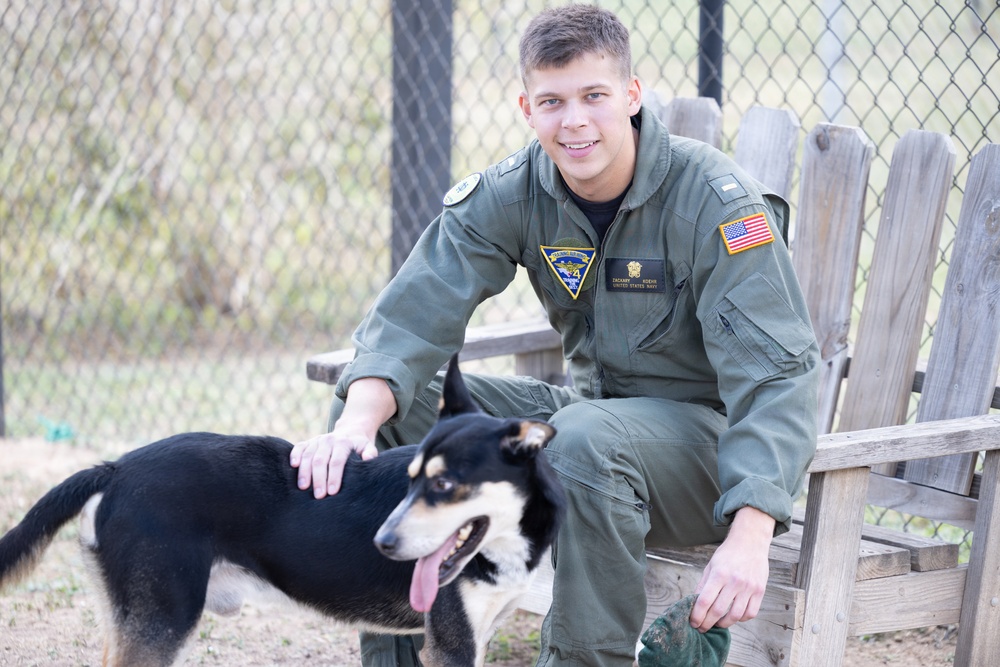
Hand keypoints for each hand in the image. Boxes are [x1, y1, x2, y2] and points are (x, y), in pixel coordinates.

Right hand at [290, 377, 396, 498]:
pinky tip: (293, 467)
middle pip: (320, 460)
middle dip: (319, 479)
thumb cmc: (359, 445)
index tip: (332, 492)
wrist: (350, 431)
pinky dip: (294, 455)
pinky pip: (299, 447)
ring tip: (303, 488)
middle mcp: (328, 440)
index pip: (337, 461)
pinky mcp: (308, 442)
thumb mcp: (369, 447)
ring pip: (308, 455)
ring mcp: (317, 440)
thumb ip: (370, 453)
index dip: (334, 477)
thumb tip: (368, 458)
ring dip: (304, 472)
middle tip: (318, 496)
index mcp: (343, 442)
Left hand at [690, 506, 774, 631]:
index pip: (704, 601)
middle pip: (718, 611)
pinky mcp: (760, 591)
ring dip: (724, 624)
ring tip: (717, 623)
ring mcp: (749, 587)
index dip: (697, 616)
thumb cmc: (728, 554)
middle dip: (707, 623)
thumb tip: (694, 604)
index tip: (693, 623)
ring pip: (735, 616)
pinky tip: (734, 616)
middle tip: (702, 628)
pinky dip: (741, 619)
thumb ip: (703, 585)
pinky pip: (750, 613)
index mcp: (719, 574)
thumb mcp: (711, 566)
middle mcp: (734, 582)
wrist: (750, 542)